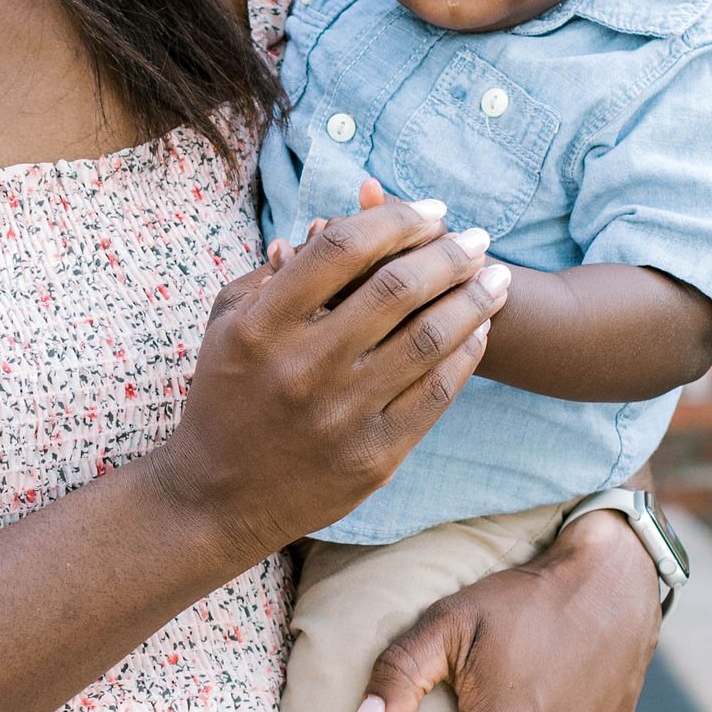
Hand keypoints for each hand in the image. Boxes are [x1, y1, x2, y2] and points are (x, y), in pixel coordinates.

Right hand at [157, 183, 507, 569]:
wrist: (216, 500)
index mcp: (261, 325)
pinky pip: (437, 393)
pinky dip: (466, 354)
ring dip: (473, 299)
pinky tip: (478, 331)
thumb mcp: (225, 326)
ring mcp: (341, 414)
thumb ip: (272, 273)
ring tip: (495, 278)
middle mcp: (303, 366)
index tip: (432, 211)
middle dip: (450, 252)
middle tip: (477, 238)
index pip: (343, 247)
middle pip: (398, 286)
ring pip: (429, 337)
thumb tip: (333, 225)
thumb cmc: (224, 399)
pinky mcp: (372, 456)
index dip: (397, 219)